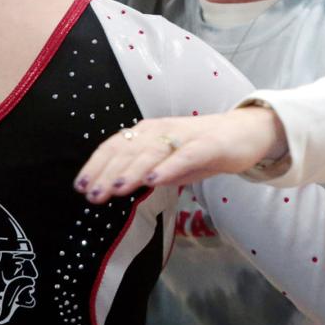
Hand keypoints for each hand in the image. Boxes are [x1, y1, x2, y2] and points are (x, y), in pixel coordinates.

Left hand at [74, 107, 285, 203]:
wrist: (244, 133)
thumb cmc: (200, 149)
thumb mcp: (166, 163)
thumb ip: (142, 173)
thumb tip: (111, 188)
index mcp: (148, 133)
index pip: (115, 146)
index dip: (96, 165)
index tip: (80, 186)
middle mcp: (161, 130)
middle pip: (129, 150)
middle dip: (107, 173)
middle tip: (92, 194)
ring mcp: (184, 136)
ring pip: (152, 152)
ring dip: (132, 171)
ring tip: (116, 189)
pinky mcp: (208, 144)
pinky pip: (185, 156)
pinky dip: (167, 168)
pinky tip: (153, 181)